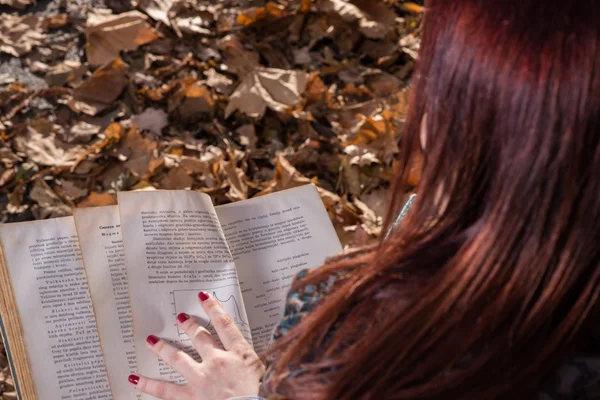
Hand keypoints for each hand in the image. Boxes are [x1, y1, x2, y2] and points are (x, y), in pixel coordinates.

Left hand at [129, 291, 264, 399]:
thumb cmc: (255, 394)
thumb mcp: (260, 373)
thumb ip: (252, 360)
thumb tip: (248, 353)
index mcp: (239, 354)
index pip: (225, 325)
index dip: (213, 308)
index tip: (203, 296)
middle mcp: (218, 361)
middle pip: (200, 338)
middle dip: (189, 326)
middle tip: (179, 316)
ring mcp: (202, 378)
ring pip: (178, 358)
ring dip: (163, 348)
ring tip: (151, 340)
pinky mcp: (190, 396)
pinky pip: (165, 389)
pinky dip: (148, 384)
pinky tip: (135, 378)